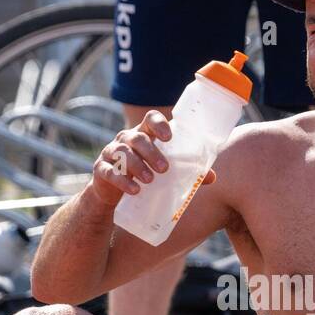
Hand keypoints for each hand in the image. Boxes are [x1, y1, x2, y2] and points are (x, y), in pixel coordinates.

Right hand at [89, 109, 214, 206]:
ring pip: (122, 153)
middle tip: (165, 169)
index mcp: (142, 135)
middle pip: (137, 138)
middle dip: (151, 152)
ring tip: (150, 181)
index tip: (169, 137)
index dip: (158, 124)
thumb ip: (186, 172)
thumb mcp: (161, 171)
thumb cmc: (142, 175)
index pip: (149, 120)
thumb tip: (213, 177)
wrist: (113, 195)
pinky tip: (134, 190)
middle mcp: (125, 140)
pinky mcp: (101, 170)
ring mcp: (111, 154)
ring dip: (137, 166)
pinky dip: (122, 181)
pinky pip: (109, 172)